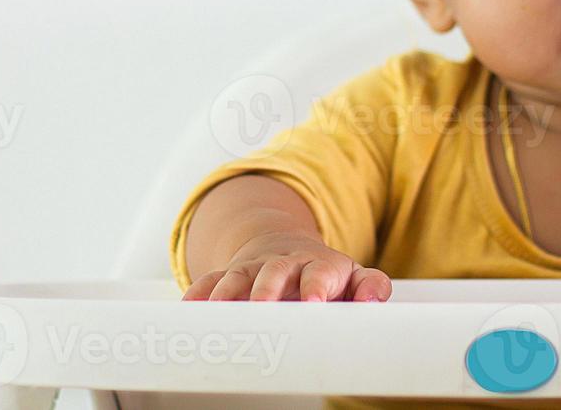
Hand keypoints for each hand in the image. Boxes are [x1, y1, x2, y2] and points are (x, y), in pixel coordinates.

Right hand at [181, 230, 392, 301]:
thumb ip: (371, 287)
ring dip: (227, 292)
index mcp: (318, 265)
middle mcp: (284, 264)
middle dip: (267, 289)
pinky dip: (197, 294)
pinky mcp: (229, 276)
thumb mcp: (354, 277)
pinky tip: (188, 309)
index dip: (316, 286)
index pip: (319, 273)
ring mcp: (254, 268)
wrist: (287, 248)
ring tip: (219, 312)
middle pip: (274, 272)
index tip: (314, 303)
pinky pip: (209, 281)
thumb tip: (372, 302)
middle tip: (263, 308)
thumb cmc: (326, 275)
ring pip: (237, 276)